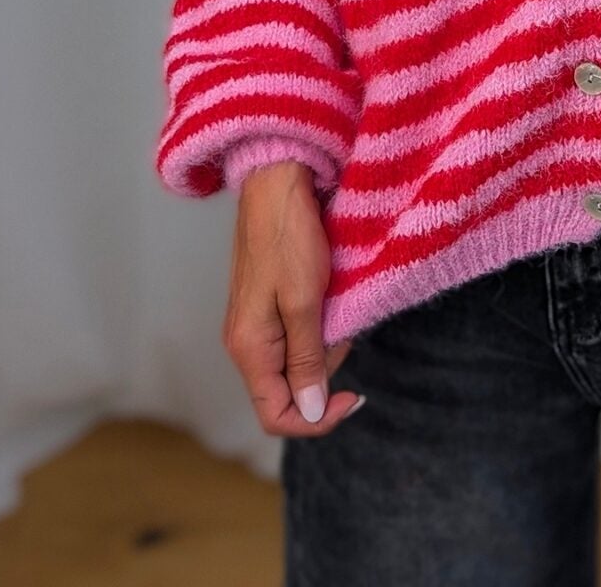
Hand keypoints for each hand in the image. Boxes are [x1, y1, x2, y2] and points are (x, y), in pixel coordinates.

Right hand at [222, 160, 363, 436]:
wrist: (276, 182)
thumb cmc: (288, 236)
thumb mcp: (304, 302)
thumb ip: (307, 360)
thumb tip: (308, 412)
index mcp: (248, 349)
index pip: (276, 416)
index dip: (316, 419)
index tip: (353, 395)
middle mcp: (246, 343)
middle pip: (286, 391)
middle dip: (325, 371)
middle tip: (346, 330)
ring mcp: (255, 323)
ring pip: (295, 362)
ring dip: (325, 345)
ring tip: (338, 305)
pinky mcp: (267, 304)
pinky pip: (295, 336)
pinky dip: (319, 326)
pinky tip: (329, 298)